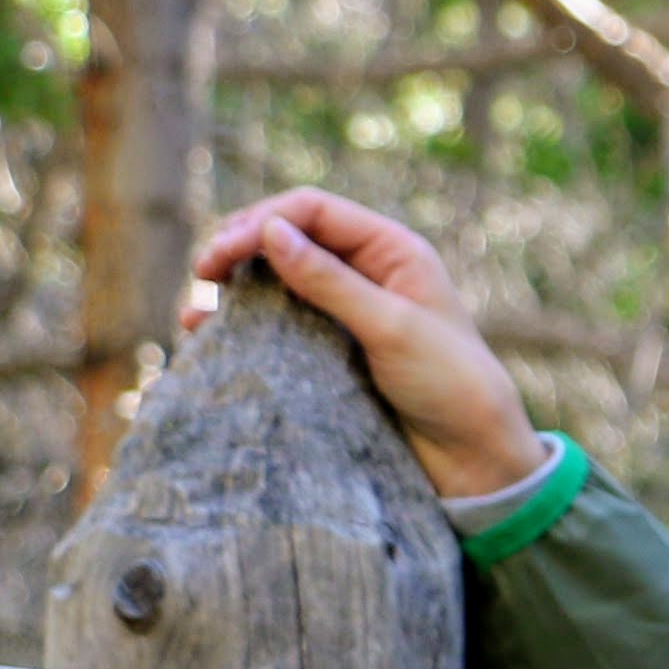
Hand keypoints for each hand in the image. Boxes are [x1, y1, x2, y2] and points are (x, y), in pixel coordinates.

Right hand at [189, 188, 548, 500]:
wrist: (473, 457)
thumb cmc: (449, 385)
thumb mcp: (391, 328)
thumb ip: (330, 281)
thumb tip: (270, 232)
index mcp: (392, 250)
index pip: (312, 211)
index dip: (261, 222)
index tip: (221, 254)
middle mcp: (367, 272)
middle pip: (288, 239)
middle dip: (240, 250)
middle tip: (202, 274)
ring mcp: (347, 311)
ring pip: (278, 283)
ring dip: (236, 292)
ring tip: (196, 315)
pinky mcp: (333, 351)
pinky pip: (282, 326)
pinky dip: (248, 328)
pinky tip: (216, 340)